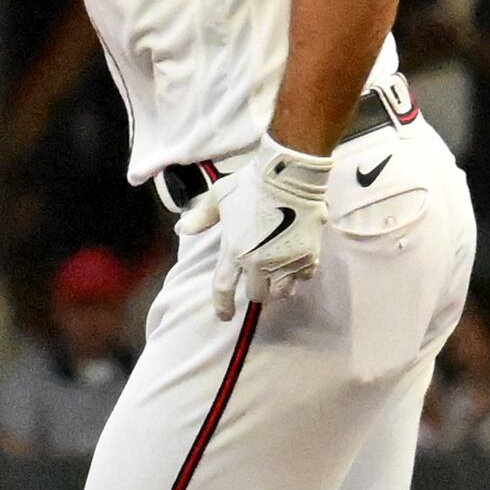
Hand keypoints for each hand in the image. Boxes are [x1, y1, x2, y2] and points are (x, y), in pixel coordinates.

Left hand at [208, 138, 332, 319]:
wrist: (289, 174)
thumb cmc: (251, 183)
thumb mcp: (219, 196)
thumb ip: (201, 217)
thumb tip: (181, 229)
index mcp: (234, 250)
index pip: (223, 288)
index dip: (223, 306)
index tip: (224, 316)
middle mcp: (259, 262)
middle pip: (257, 294)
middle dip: (256, 291)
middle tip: (258, 282)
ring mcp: (285, 261)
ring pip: (282, 291)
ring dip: (278, 287)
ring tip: (277, 278)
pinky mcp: (308, 256)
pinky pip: (304, 276)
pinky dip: (299, 273)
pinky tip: (296, 263)